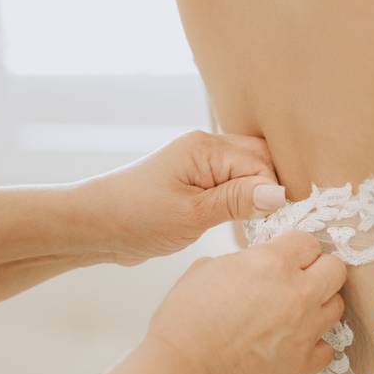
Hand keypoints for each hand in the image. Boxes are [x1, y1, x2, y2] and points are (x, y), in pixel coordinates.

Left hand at [85, 131, 286, 265]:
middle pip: (260, 162)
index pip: (262, 164)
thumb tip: (279, 193)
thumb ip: (237, 201)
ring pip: (247, 174)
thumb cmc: (135, 217)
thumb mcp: (191, 215)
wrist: (94, 226)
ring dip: (255, 197)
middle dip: (269, 190)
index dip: (274, 193)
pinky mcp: (195, 183)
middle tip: (268, 224)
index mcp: (206, 148)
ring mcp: (200, 165)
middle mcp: (206, 149)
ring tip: (254, 225)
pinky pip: (231, 186)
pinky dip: (241, 202)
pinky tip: (239, 222)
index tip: (275, 222)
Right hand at [144, 231, 346, 373]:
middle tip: (299, 280)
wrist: (183, 371)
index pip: (309, 241)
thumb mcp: (207, 268)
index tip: (287, 257)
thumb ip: (244, 260)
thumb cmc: (185, 319)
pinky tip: (294, 341)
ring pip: (337, 306)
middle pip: (336, 269)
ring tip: (296, 312)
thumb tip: (257, 264)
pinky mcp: (304, 363)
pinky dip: (315, 343)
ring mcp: (305, 330)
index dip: (296, 249)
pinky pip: (327, 347)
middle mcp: (297, 293)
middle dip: (319, 270)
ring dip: (319, 304)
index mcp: (271, 263)